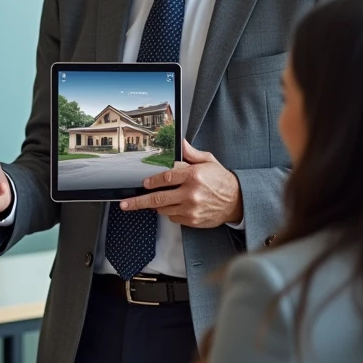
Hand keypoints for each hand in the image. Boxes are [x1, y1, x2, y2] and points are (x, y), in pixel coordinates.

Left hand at [118, 139, 241, 227]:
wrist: (237, 201)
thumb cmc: (221, 180)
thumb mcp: (208, 161)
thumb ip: (190, 153)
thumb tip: (180, 142)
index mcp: (193, 175)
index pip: (165, 177)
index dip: (152, 181)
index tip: (143, 183)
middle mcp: (191, 193)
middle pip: (157, 198)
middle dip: (138, 201)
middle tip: (126, 204)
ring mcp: (191, 209)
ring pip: (163, 209)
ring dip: (156, 205)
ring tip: (155, 200)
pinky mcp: (192, 220)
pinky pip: (173, 217)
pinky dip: (170, 212)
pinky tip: (176, 205)